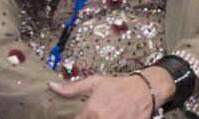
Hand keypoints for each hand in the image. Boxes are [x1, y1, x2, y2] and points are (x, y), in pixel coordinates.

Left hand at [50, 67, 174, 118]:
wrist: (146, 88)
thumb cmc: (120, 85)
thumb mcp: (96, 82)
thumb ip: (73, 88)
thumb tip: (53, 87)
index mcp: (92, 108)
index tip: (82, 116)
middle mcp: (103, 117)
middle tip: (98, 114)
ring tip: (107, 114)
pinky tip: (116, 117)